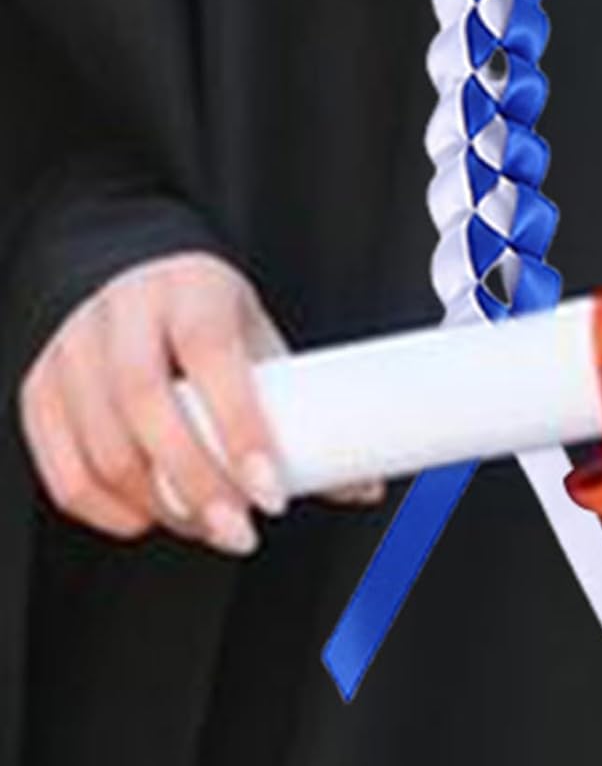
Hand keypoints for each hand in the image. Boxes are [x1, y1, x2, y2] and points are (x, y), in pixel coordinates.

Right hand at [19, 253, 383, 554]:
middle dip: (198, 484)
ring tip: (208, 525)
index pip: (212, 356)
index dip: (241, 428)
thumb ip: (298, 403)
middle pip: (148, 408)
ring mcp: (72, 349)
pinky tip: (149, 519)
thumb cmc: (204, 312)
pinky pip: (63, 468)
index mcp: (191, 289)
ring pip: (101, 447)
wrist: (131, 274)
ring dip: (157, 505)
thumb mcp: (253, 335)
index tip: (273, 490)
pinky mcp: (38, 387)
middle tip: (240, 530)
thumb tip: (361, 484)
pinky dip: (106, 509)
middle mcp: (123, 313)